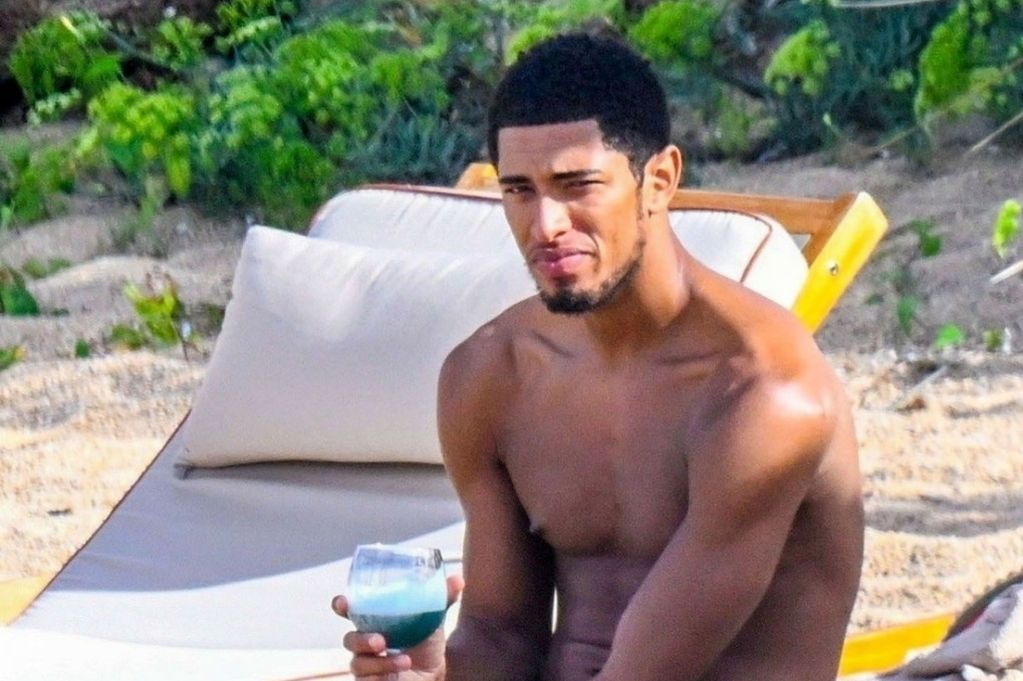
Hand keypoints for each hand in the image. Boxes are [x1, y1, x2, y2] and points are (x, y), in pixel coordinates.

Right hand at [333, 574, 463, 679]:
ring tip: (405, 659)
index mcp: (374, 620)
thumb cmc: (426, 642)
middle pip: (349, 639)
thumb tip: (459, 578)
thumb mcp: (434, 618)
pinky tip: (404, 665)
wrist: (434, 673)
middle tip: (379, 640)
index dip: (341, 605)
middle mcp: (365, 642)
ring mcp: (365, 664)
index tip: (342, 602)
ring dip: (380, 661)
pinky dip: (385, 671)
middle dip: (360, 639)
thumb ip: (441, 598)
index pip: (349, 611)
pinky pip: (366, 678)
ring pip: (357, 661)